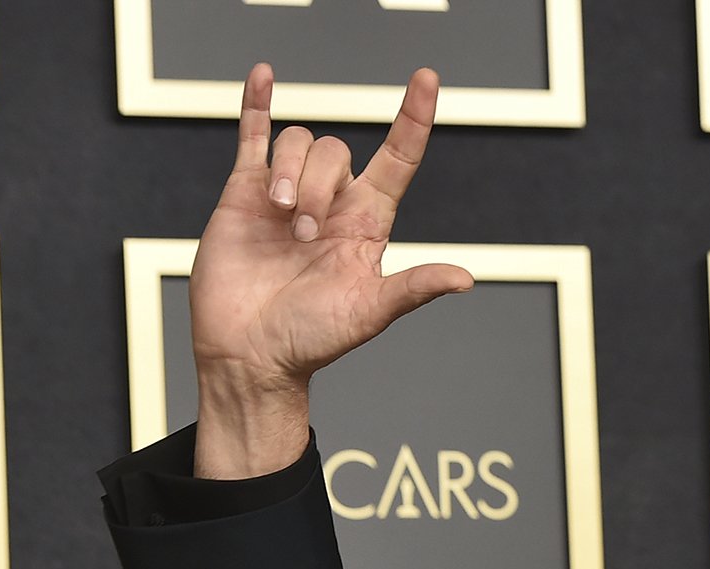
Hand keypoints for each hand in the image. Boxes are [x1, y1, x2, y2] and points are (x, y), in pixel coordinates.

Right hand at [190, 64, 473, 475]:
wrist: (250, 353)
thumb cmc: (312, 340)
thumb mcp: (371, 313)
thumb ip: (413, 287)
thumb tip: (465, 279)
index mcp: (367, 225)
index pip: (398, 159)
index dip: (413, 119)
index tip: (426, 80)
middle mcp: (332, 204)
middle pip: (336, 152)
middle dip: (319, 186)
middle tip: (304, 236)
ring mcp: (286, 194)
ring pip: (299, 143)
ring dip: (290, 174)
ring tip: (280, 221)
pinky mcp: (244, 192)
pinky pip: (254, 134)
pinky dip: (257, 104)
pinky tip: (264, 75)